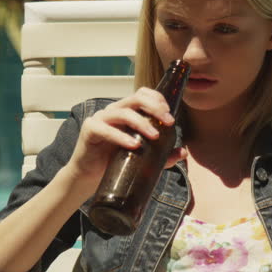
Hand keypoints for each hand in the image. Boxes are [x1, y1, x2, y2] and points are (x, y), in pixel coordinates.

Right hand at [65, 87, 184, 188]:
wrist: (89, 177)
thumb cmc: (114, 162)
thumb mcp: (142, 157)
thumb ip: (162, 154)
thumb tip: (183, 153)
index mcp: (126, 112)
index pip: (143, 94)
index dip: (158, 99)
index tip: (170, 115)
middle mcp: (114, 111)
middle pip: (136, 98)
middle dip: (155, 108)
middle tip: (169, 123)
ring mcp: (101, 118)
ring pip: (123, 112)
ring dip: (141, 122)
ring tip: (154, 136)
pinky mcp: (90, 130)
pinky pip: (106, 129)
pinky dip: (121, 137)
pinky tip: (134, 145)